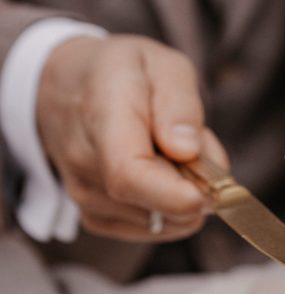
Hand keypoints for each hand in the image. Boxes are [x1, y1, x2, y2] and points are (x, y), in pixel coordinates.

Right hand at [37, 33, 227, 241]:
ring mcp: (83, 194)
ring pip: (159, 220)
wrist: (65, 87)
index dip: (174, 196)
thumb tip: (187, 151)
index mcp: (103, 114)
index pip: (129, 174)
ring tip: (172, 153)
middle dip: (197, 185)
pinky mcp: (93, 216)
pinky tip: (161, 175)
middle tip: (199, 144)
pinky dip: (170, 210)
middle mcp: (85, 161)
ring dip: (184, 195)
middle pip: (151, 203)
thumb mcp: (164, 64)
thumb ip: (180, 104)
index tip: (210, 195)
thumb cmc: (123, 73)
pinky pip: (151, 228)